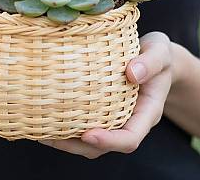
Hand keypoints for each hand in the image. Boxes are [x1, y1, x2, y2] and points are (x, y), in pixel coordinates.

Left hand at [40, 32, 173, 158]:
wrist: (155, 57)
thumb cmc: (158, 54)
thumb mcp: (160, 51)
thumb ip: (150, 62)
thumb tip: (131, 73)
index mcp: (147, 113)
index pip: (130, 138)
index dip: (109, 141)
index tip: (87, 134)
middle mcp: (129, 121)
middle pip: (103, 147)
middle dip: (76, 146)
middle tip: (48, 136)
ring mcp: (114, 118)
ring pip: (89, 141)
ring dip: (65, 140)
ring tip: (40, 131)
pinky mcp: (102, 110)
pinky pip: (84, 123)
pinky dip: (65, 124)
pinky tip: (45, 114)